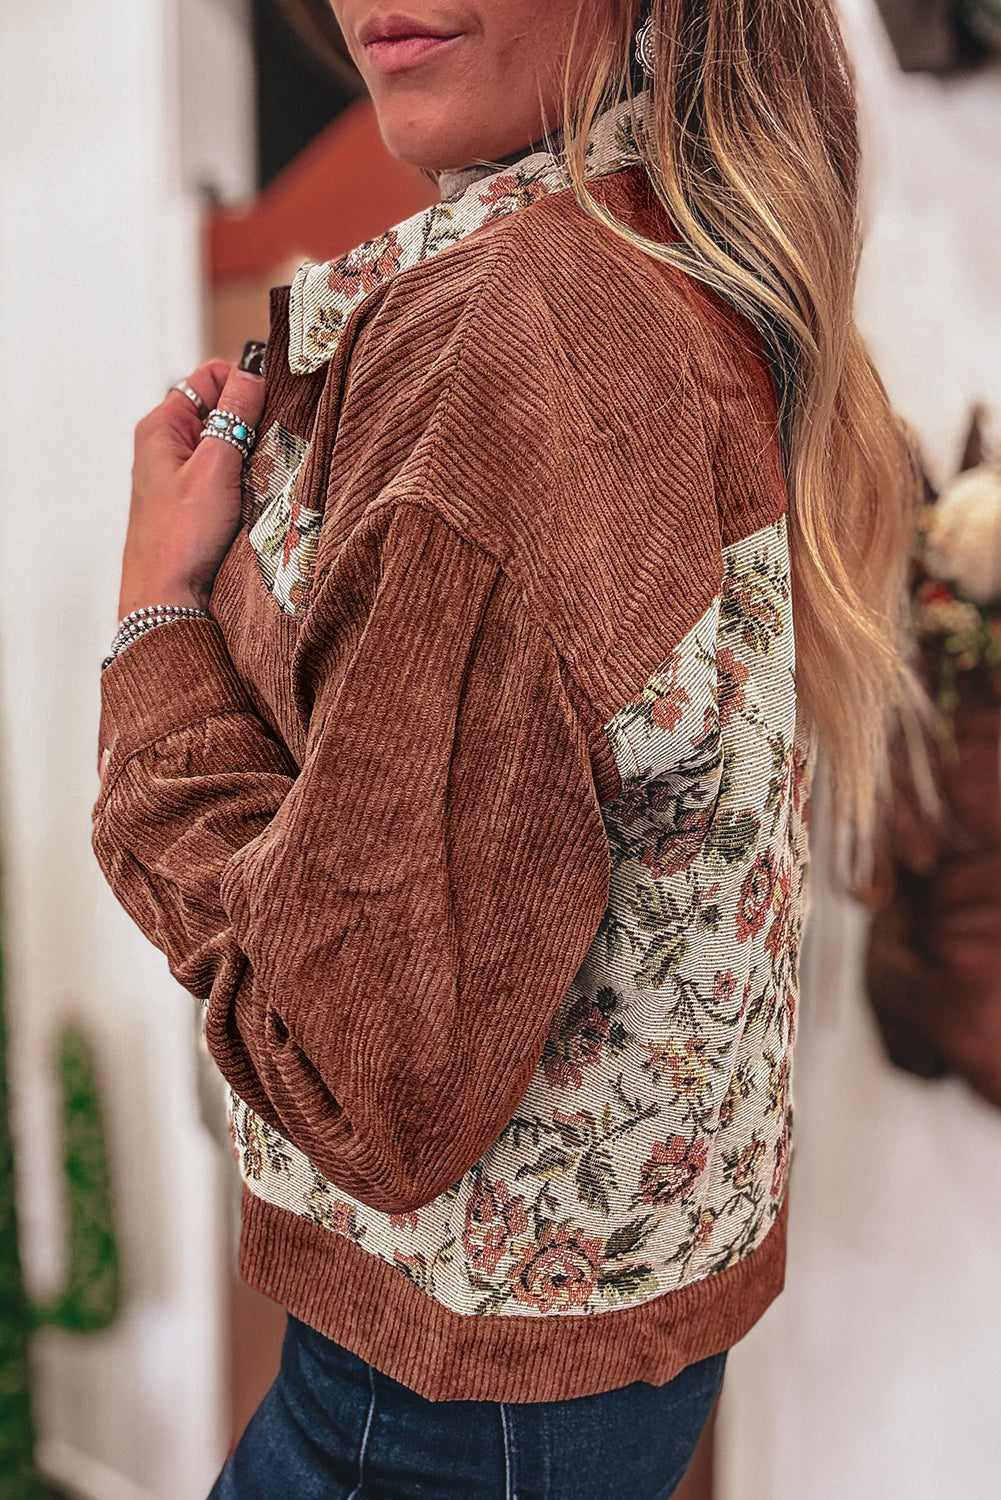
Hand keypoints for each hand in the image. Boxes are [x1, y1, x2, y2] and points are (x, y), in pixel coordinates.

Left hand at [117, 357, 266, 620]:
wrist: (167, 600)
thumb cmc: (180, 539)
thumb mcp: (215, 467)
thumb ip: (235, 416)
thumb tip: (252, 374)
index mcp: (162, 425)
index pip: (211, 376)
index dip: (245, 385)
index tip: (272, 408)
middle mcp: (168, 444)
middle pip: (223, 410)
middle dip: (253, 424)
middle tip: (270, 449)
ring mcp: (180, 473)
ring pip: (230, 444)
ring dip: (253, 457)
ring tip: (260, 481)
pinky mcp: (194, 501)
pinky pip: (229, 474)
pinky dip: (247, 481)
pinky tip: (254, 500)